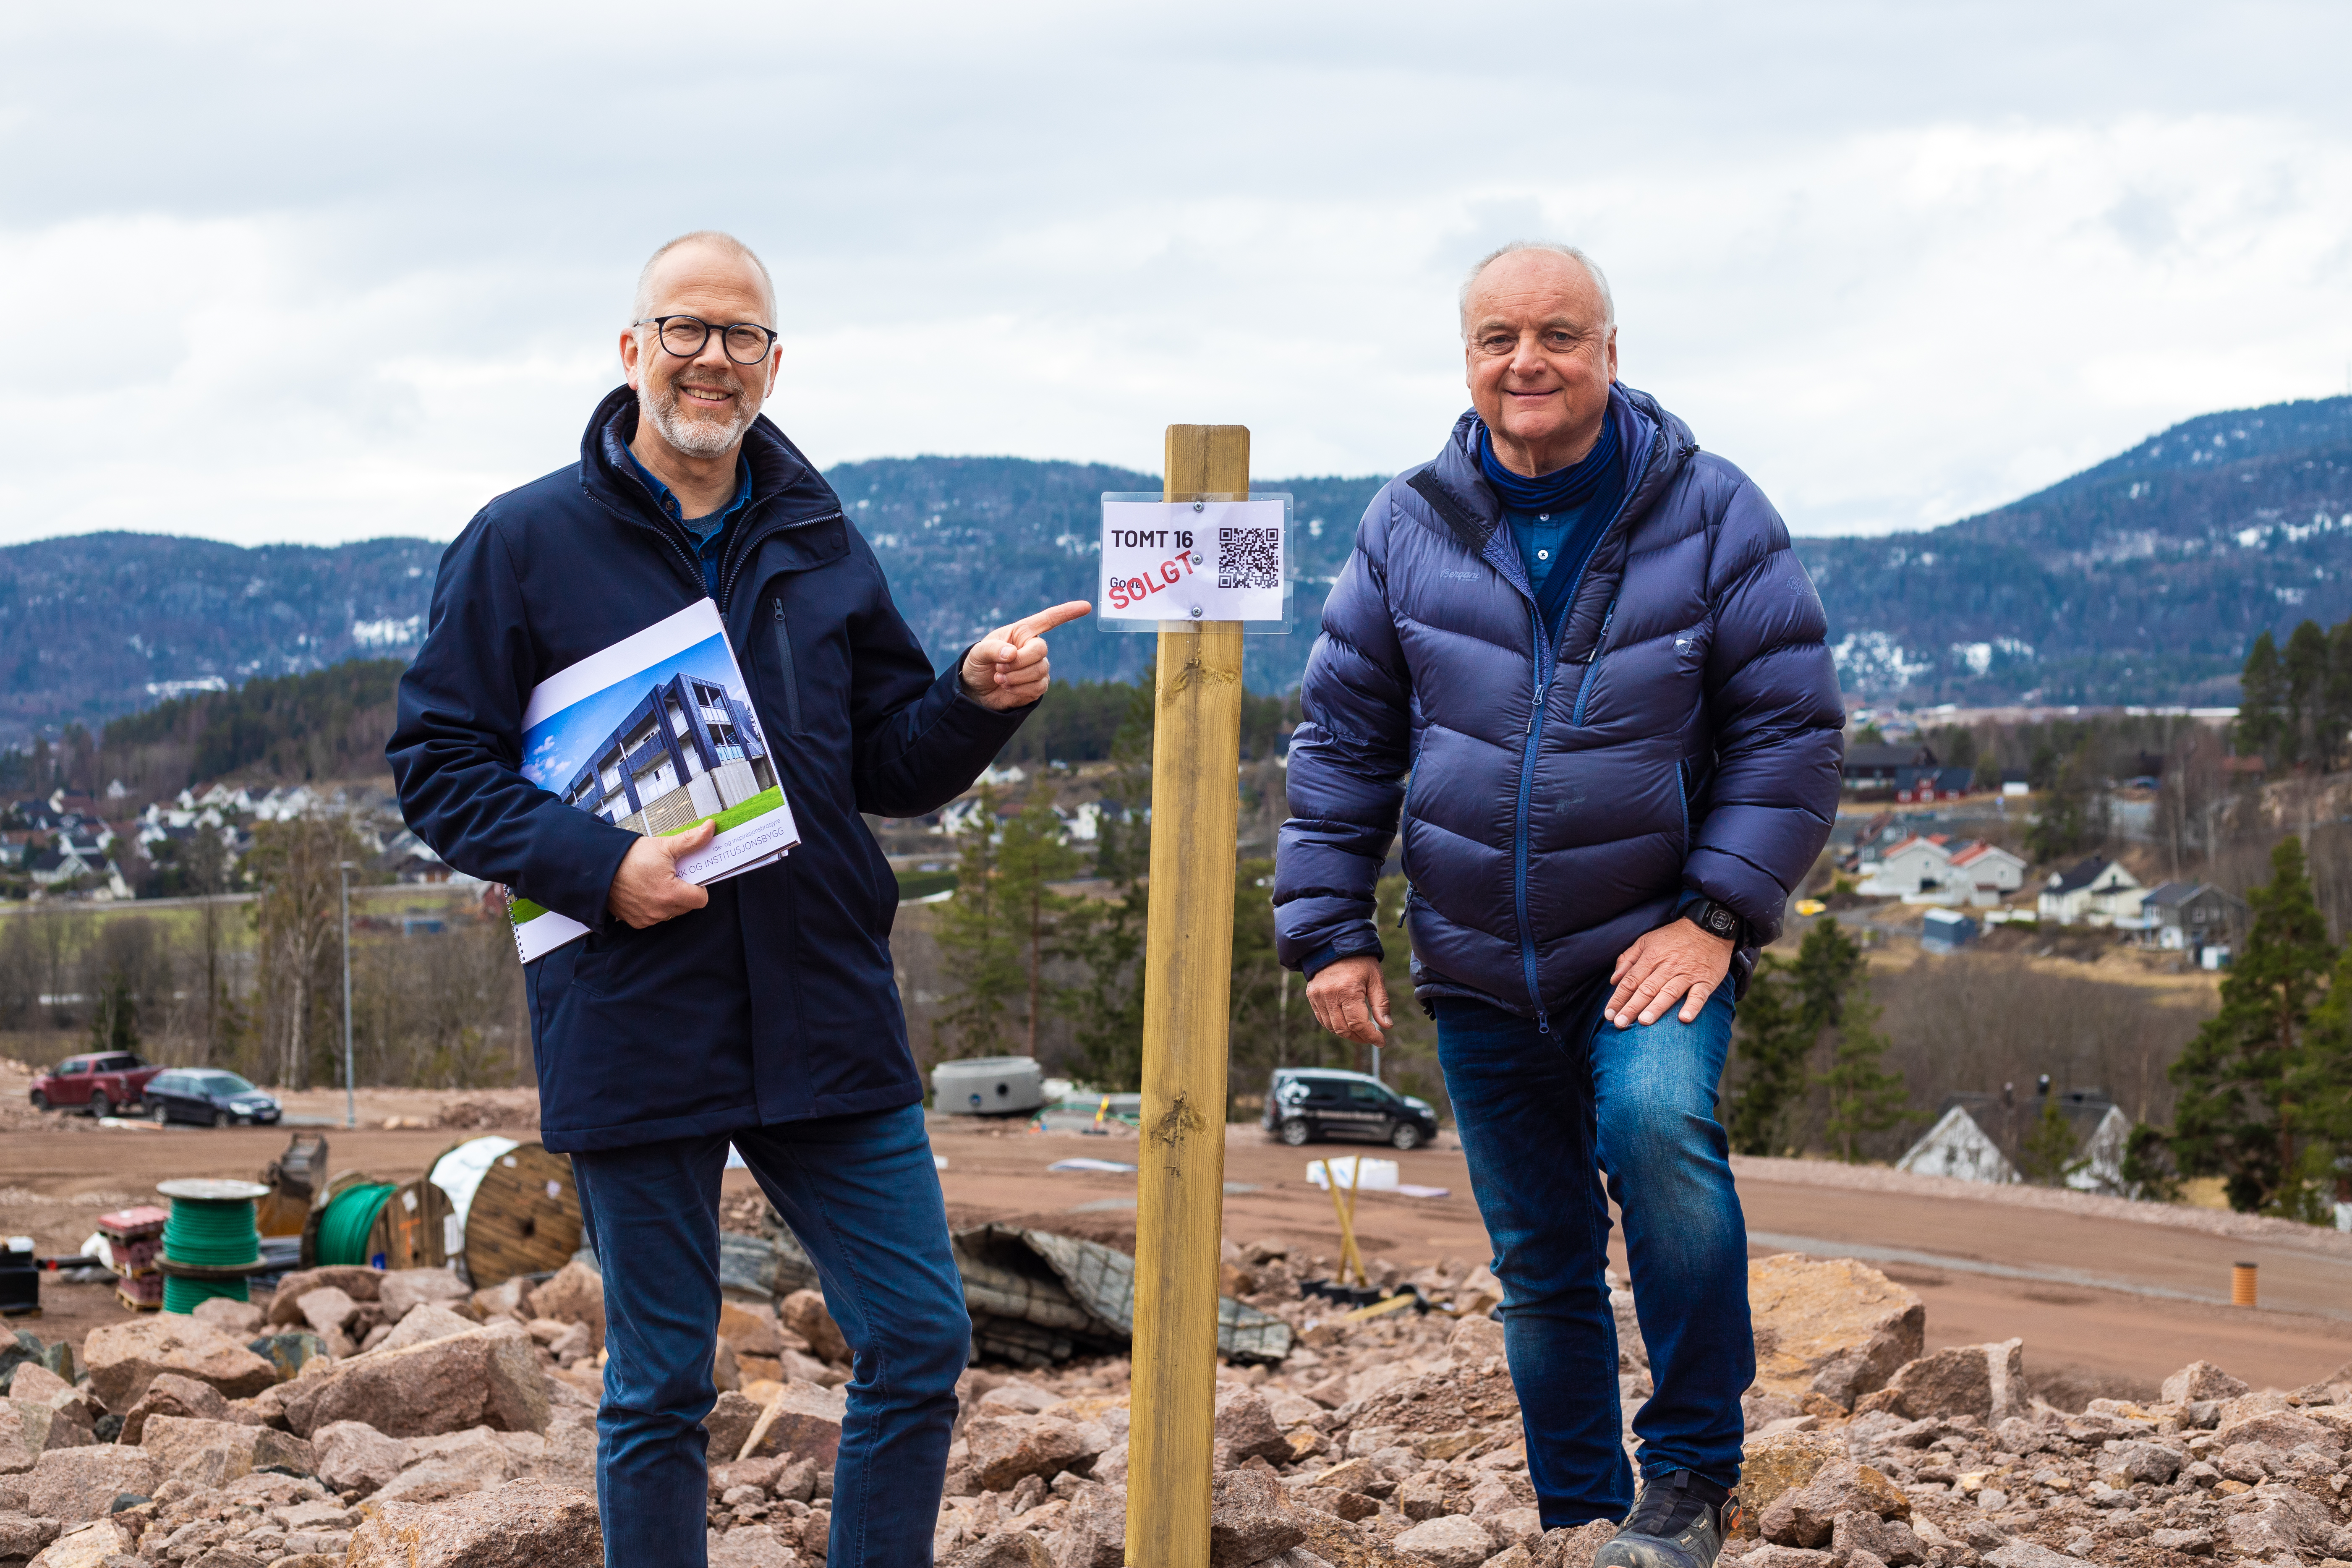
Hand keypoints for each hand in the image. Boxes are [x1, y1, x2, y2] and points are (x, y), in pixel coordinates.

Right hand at [606, 822, 714, 928]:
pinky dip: (654, 906)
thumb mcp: (664, 846)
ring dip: (669, 899)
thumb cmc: (629, 857)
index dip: (700, 886)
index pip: (701, 899)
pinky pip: (654, 917)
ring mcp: (647, 918)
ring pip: (671, 912)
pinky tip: (646, 891)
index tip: (692, 876)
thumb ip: (691, 840)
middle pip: (687, 906)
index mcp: (670, 894)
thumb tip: (709, 829)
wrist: (598, 867)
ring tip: (657, 881)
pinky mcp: (636, 921)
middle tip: (674, 875)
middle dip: (684, 891)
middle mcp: (660, 910)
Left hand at [959, 601, 1092, 710]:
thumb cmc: (978, 665)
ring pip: (1040, 670)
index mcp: (1022, 632)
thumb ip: (993, 649)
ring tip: (999, 677)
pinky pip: (1038, 687)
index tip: (1086, 606)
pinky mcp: (1037, 686)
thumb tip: (1012, 654)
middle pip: (1041, 650)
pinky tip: (1006, 688)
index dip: (1067, 612)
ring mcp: (1038, 667)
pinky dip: (1019, 689)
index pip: (1048, 619)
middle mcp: (1033, 647)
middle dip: (1019, 661)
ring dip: (1016, 677)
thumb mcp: (978, 653)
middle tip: (999, 667)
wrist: (976, 691)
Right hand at [1306, 955, 1390, 1043]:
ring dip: (1347, 1033)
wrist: (1335, 943)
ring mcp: (1318, 996)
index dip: (1370, 1037)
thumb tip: (1387, 1027)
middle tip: (1372, 1037)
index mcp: (1347, 990)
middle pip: (1343, 1030)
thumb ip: (1381, 1004)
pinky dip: (1335, 1025)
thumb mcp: (1375, 979)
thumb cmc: (1359, 960)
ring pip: (1332, 1027)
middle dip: (1360, 1037)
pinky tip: (1346, 1023)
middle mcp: (1329, 995)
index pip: (1358, 1024)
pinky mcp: (1312, 996)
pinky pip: (1322, 1019)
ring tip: (1360, 1031)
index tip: (1381, 1041)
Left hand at [1605, 918, 1734, 1027]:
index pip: (1630, 981)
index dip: (1618, 998)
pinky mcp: (1706, 980)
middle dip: (1631, 1007)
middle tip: (1619, 1023)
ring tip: (1643, 1022)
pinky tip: (1684, 1018)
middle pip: (1646, 989)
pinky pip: (1699, 995)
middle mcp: (1668, 966)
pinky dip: (1692, 1006)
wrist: (1708, 927)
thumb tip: (1613, 980)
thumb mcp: (1646, 941)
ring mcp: (1687, 974)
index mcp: (1651, 957)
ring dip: (1656, 1007)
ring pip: (1669, 992)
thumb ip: (1628, 959)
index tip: (1608, 1014)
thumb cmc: (1673, 937)